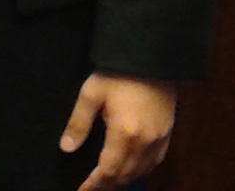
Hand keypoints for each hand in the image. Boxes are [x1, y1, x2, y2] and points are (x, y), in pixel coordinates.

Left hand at [60, 72, 175, 190]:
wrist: (152, 56)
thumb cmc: (118, 72)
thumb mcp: (91, 93)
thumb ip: (78, 123)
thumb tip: (66, 148)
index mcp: (124, 133)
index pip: (107, 171)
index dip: (93, 185)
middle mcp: (145, 142)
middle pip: (125, 175)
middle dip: (106, 185)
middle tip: (91, 187)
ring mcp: (159, 138)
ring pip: (141, 171)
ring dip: (123, 179)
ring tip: (107, 181)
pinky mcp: (168, 131)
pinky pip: (156, 161)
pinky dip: (141, 170)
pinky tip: (132, 168)